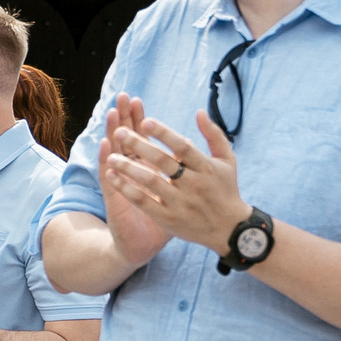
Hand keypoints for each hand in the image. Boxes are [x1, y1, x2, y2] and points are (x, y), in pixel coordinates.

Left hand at [99, 101, 248, 257]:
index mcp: (206, 168)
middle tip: (119, 132)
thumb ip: (213, 135)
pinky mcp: (168, 219)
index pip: (183, 147)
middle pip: (163, 162)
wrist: (229, 229)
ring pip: (150, 181)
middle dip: (139, 145)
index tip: (145, 121)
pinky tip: (112, 177)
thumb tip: (198, 111)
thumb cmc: (225, 189)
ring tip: (111, 157)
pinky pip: (143, 202)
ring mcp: (180, 203)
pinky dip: (126, 189)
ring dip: (128, 168)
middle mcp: (193, 184)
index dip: (164, 133)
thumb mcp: (227, 160)